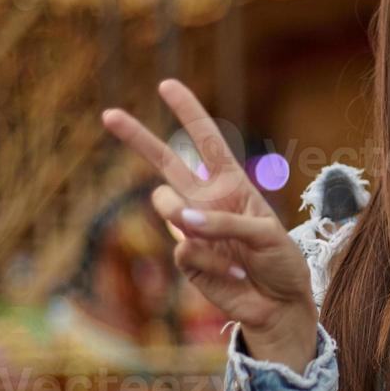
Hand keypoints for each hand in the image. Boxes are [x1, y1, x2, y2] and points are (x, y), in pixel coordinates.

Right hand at [100, 80, 317, 368]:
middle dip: (137, 137)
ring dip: (183, 214)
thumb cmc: (281, 262)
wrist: (279, 305)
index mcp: (232, 185)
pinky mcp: (187, 259)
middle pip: (166, 161)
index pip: (207, 142)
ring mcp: (192, 229)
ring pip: (165, 204)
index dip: (189, 112)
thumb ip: (225, 224)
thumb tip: (181, 223)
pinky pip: (184, 248)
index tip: (166, 85)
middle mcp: (207, 202)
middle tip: (108, 114)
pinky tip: (230, 272)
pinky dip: (210, 261)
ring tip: (215, 239)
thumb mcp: (266, 235)